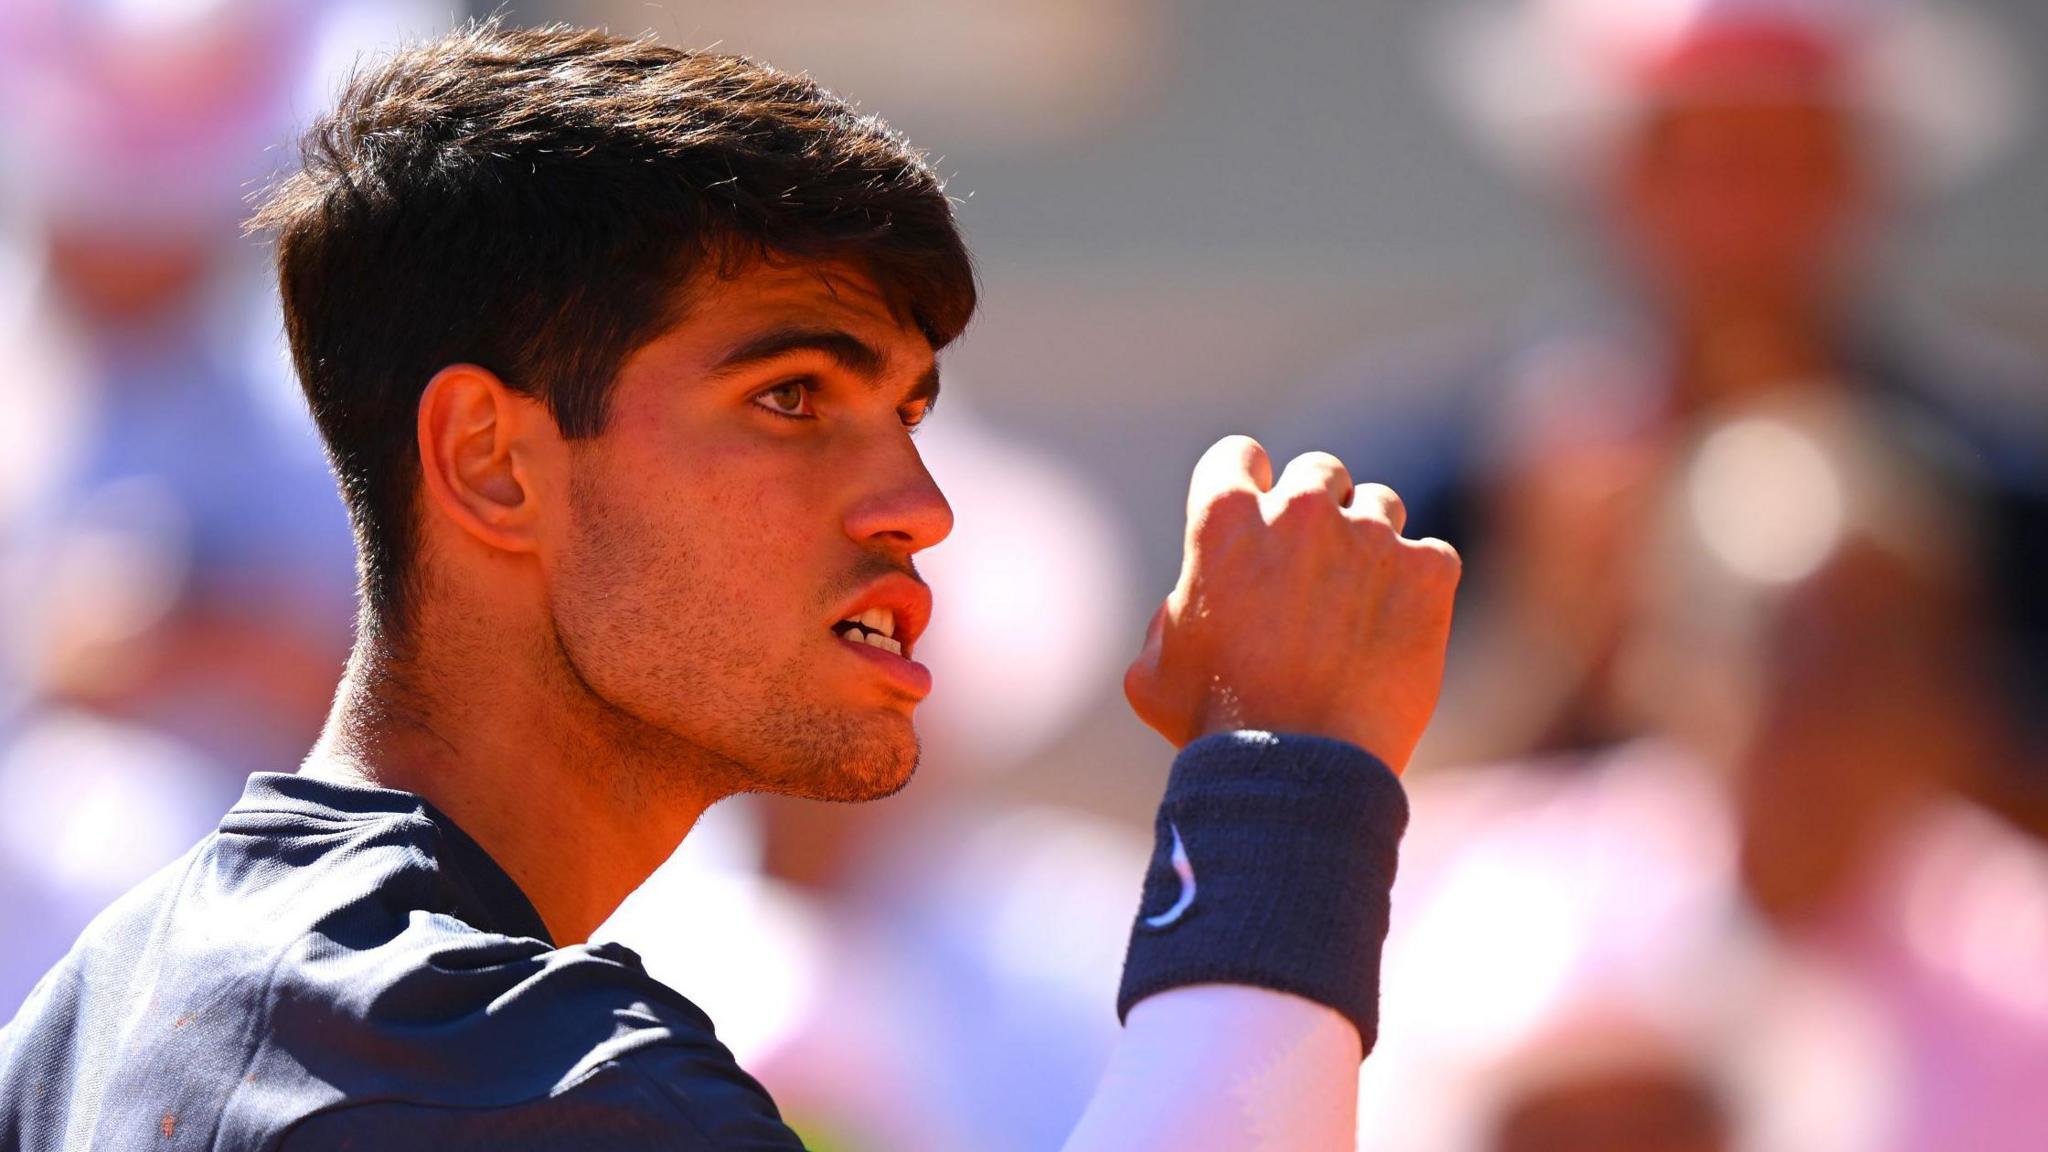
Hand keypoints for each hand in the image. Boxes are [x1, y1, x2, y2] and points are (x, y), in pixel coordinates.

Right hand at [1123, 436, 1460, 771]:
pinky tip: (1397, 633)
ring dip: (1369, 544)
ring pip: (1379, 506)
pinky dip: (1419, 587)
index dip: (1247, 482)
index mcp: (1224, 519)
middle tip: (1316, 570)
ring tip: (1359, 607)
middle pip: (1317, 473)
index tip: (1258, 510)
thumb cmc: (1217, 730)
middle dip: (1316, 511)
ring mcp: (1370, 536)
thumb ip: (1168, 619)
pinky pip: (1432, 556)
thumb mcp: (1151, 674)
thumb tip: (1185, 610)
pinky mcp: (1428, 571)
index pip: (1237, 455)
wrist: (1301, 773)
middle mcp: (1300, 510)